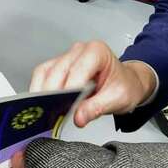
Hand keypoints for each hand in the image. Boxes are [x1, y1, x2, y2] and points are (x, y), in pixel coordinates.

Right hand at [30, 41, 156, 127]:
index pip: (77, 70)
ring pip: (45, 72)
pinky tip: (43, 105)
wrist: (127, 83)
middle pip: (57, 71)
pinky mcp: (58, 67)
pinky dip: (40, 91)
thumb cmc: (125, 85)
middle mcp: (79, 51)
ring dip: (42, 93)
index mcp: (97, 51)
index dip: (70, 90)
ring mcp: (67, 57)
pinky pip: (42, 76)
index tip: (68, 109)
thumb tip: (78, 117)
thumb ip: (97, 108)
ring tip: (46, 113)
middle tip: (54, 116)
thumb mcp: (118, 99)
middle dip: (54, 94)